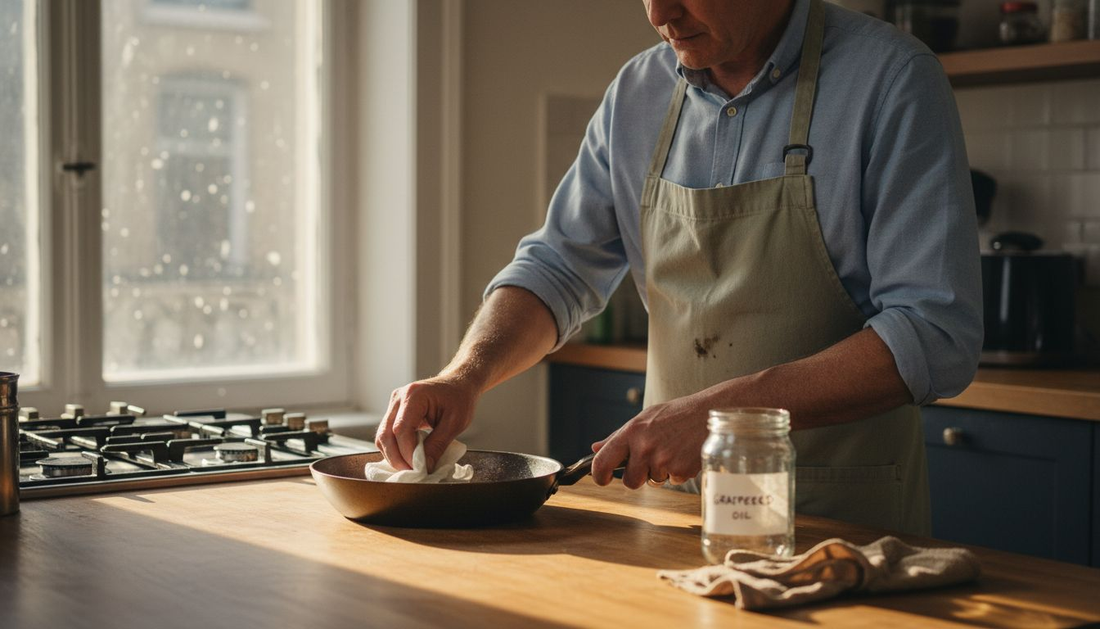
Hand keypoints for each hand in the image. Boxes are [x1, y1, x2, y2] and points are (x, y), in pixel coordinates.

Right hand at [375, 377, 478, 471]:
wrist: (457, 384)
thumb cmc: (459, 399)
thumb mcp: (455, 423)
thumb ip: (438, 444)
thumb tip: (425, 467)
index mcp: (414, 395)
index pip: (401, 429)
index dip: (407, 452)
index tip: (419, 468)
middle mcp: (398, 398)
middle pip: (385, 434)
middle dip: (396, 458)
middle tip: (413, 473)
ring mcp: (394, 405)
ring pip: (382, 437)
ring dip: (393, 456)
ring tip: (411, 467)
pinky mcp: (394, 412)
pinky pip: (387, 435)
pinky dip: (395, 449)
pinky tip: (408, 458)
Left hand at [590, 393, 709, 488]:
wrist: (708, 413)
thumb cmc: (676, 414)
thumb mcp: (645, 417)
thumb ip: (618, 436)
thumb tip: (595, 448)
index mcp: (632, 432)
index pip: (603, 461)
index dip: (599, 475)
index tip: (602, 479)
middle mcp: (644, 447)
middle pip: (630, 482)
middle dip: (638, 477)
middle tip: (651, 460)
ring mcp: (663, 461)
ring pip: (653, 482)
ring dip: (661, 472)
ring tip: (672, 449)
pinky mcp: (681, 470)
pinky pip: (673, 480)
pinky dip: (678, 471)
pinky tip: (684, 453)